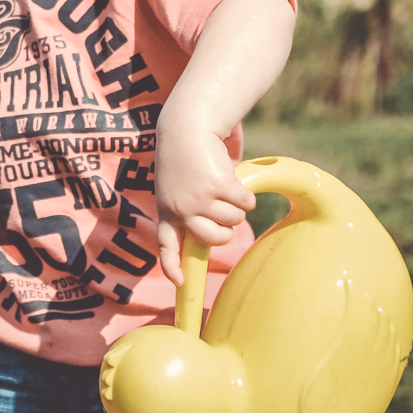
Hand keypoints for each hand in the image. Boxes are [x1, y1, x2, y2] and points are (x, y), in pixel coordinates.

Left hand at [153, 126, 255, 284]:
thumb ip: (185, 212)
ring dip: (236, 205)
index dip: (173, 267)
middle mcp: (181, 210)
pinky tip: (232, 179)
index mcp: (167, 212)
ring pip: (234, 220)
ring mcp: (200, 199)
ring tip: (220, 185)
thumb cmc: (183, 160)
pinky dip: (246, 194)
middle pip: (215, 239)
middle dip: (226, 229)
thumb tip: (212, 239)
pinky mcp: (219, 186)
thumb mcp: (174, 189)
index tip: (180, 283)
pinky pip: (246, 204)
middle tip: (222, 209)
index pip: (166, 247)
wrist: (187, 129)